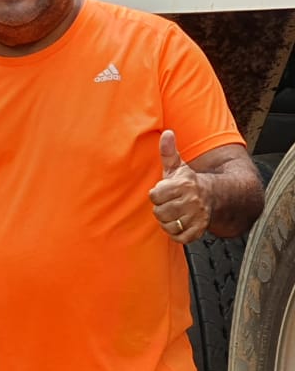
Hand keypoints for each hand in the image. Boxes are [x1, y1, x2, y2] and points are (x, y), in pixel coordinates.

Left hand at [149, 129, 208, 243]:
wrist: (215, 196)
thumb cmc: (189, 182)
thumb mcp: (178, 166)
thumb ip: (168, 152)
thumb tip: (166, 133)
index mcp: (184, 185)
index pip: (155, 195)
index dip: (157, 194)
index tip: (165, 191)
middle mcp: (192, 201)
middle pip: (160, 212)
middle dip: (162, 208)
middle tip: (171, 203)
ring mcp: (197, 217)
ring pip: (168, 225)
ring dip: (168, 221)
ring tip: (175, 212)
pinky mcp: (199, 231)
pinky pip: (178, 237)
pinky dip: (176, 233)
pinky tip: (180, 223)